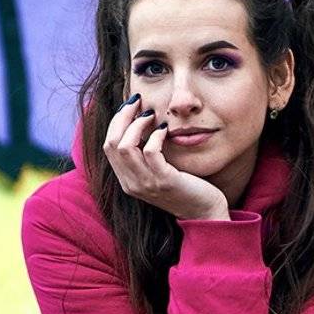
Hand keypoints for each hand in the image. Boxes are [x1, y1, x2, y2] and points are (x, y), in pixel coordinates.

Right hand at [102, 97, 229, 220]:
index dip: (116, 122)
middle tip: (137, 101)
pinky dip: (156, 135)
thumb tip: (140, 121)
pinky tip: (165, 129)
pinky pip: (150, 151)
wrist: (205, 212)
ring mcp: (146, 184)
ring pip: (125, 146)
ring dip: (137, 124)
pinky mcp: (164, 181)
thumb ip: (145, 154)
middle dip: (122, 117)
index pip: (108, 145)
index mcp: (126, 180)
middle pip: (111, 143)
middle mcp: (131, 184)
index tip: (130, 105)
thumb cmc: (185, 187)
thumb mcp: (158, 171)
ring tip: (151, 114)